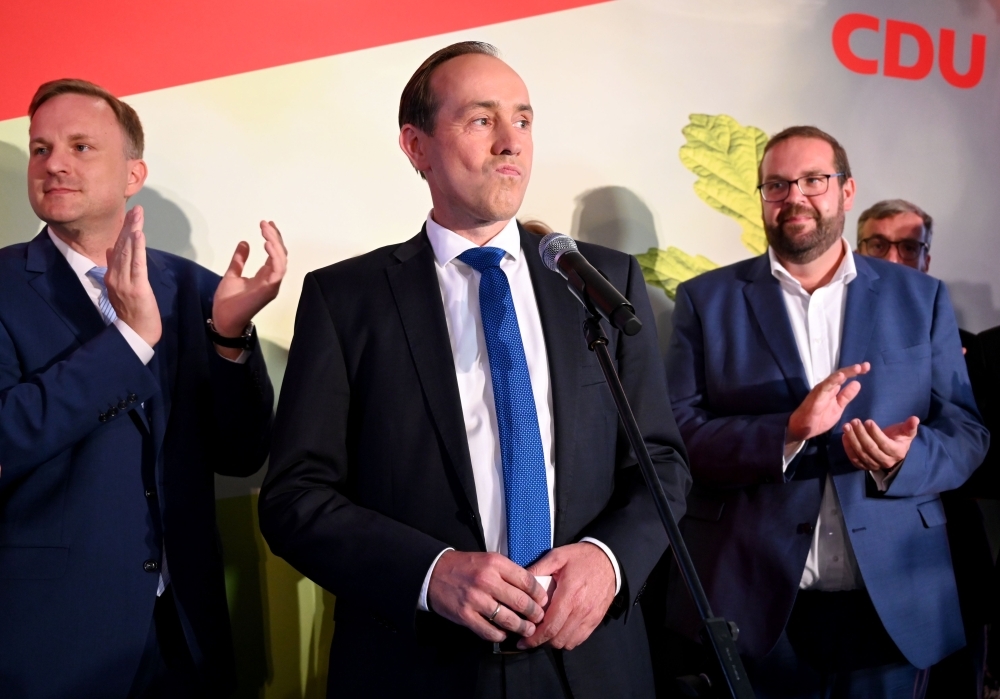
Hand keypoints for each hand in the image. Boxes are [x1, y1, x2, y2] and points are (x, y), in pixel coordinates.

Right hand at [104, 206, 161, 346]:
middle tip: (136, 208)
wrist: (135, 334)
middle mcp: (115, 276)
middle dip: (129, 226)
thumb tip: (111, 250)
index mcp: (112, 276)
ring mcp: (124, 282)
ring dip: (133, 231)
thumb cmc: (132, 313)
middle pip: (121, 246)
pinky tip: (138, 234)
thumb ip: (116, 269)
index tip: (130, 215)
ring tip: (137, 215)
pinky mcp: (136, 288)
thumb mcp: (120, 288)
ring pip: (128, 252)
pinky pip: (136, 265)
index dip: (124, 231)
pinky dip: (137, 249)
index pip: (117, 249)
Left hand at [211, 220, 286, 338]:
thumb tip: (244, 243)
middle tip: (265, 224)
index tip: (266, 225)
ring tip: (266, 230)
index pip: (275, 254)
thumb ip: (239, 260)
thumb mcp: (232, 274)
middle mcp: (272, 280)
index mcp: (265, 276)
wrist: (223, 319)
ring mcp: (272, 285)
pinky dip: (275, 256)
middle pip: (281, 254)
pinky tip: (267, 243)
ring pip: (281, 260)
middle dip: (275, 237)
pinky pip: (278, 270)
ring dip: (275, 243)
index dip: (273, 239)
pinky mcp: (269, 289)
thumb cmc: (228, 302)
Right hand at [427, 551, 547, 642]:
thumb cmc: (465, 566)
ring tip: (528, 630)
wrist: (434, 573)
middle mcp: (486, 581)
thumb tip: (531, 588)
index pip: (527, 580)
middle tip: (539, 618)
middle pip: (521, 602)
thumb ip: (508, 572)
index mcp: (495, 564)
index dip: (539, 593)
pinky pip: (490, 631)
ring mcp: (476, 599)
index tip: (543, 600)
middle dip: (535, 613)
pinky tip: (504, 633)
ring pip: (508, 620)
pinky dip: (500, 635)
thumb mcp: (488, 559)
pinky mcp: (466, 615)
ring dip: (522, 627)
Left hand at [518, 542, 615, 650]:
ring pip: (568, 642)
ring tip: (544, 633)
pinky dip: (567, 640)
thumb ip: (538, 569)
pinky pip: (579, 639)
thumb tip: (518, 582)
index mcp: (569, 595)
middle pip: (557, 638)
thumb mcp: (557, 556)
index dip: (534, 638)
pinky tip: (559, 631)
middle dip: (540, 641)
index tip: (521, 641)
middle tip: (530, 636)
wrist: (609, 560)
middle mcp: (581, 610)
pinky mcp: (596, 620)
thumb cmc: (581, 557)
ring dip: (553, 641)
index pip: (549, 626)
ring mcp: (590, 617)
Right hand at [787, 363, 869, 444]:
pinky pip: (825, 386)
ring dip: (846, 373)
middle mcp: (827, 387)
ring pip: (834, 378)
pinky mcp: (816, 395)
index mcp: (833, 390)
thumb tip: (857, 383)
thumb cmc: (819, 419)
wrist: (804, 429)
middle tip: (866, 365)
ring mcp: (821, 390)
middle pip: (841, 375)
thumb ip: (846, 396)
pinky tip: (841, 376)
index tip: (867, 368)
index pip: (845, 378)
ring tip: (857, 368)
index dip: (855, 372)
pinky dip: (833, 380)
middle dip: (854, 370)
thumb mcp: (838, 408)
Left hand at [842, 416, 918, 470]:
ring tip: (847, 427)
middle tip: (854, 421)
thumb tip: (915, 419)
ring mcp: (874, 465)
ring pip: (861, 454)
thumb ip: (909, 426)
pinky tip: (844, 437)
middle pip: (870, 448)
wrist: (893, 451)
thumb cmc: (899, 438)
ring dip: (852, 439)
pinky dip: (848, 448)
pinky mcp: (864, 466)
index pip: (884, 444)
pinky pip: (854, 459)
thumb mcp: (906, 432)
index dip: (875, 433)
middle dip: (861, 434)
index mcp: (897, 452)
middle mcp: (885, 461)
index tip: (868, 421)